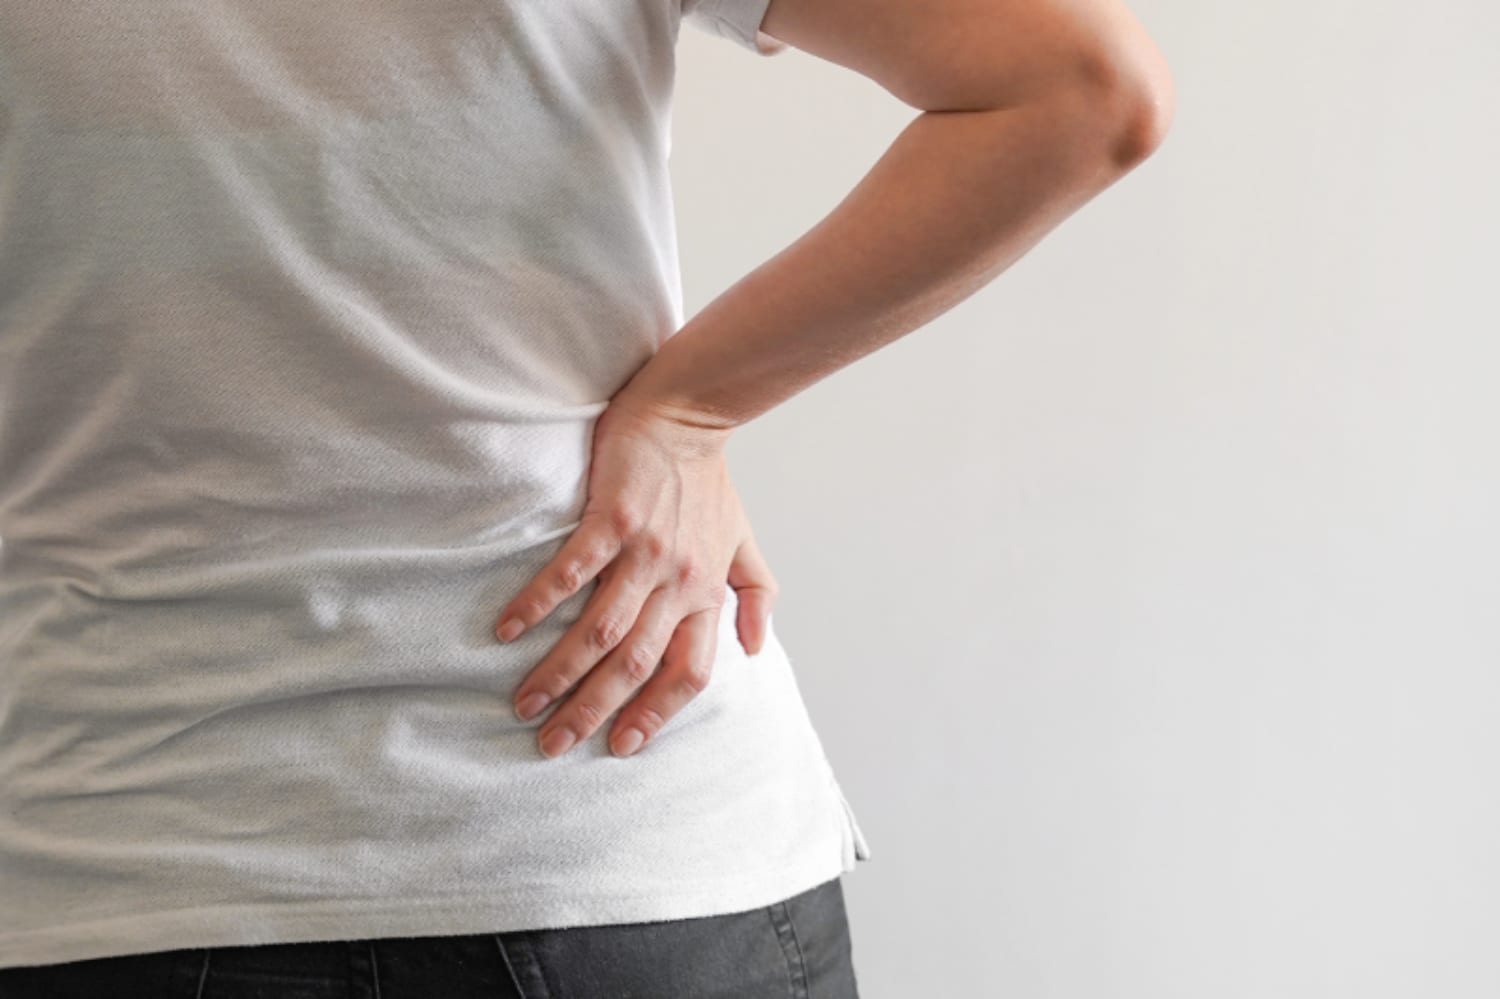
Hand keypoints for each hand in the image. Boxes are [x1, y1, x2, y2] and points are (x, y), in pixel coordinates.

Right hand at [495, 397, 778, 757]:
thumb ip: (754, 593)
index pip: (689, 671)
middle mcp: (679, 582)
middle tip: (552, 745)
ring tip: (524, 704)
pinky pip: (572, 573)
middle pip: (635, 666)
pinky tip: (508, 632)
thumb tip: (757, 646)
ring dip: (559, 674)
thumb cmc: (708, 481)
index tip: (623, 745)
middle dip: (592, 711)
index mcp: (705, 593)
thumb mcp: (743, 540)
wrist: (687, 414)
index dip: (658, 713)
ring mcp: (645, 552)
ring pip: (600, 631)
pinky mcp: (612, 519)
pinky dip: (539, 605)